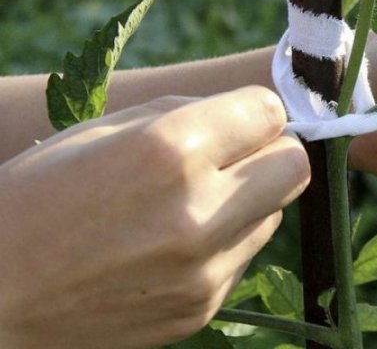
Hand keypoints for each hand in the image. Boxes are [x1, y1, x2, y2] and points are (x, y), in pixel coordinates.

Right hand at [0, 86, 309, 348]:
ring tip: (190, 203)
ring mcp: (204, 270)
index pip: (271, 113)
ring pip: (274, 214)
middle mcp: (199, 213)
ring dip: (248, 200)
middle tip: (234, 156)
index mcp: (171, 152)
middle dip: (271, 153)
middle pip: (294, 166)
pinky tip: (172, 244)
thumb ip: (187, 114)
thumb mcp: (102, 130)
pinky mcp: (201, 308)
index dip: (255, 111)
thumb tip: (252, 115)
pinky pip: (243, 257)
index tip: (238, 118)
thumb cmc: (37, 196)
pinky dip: (224, 243)